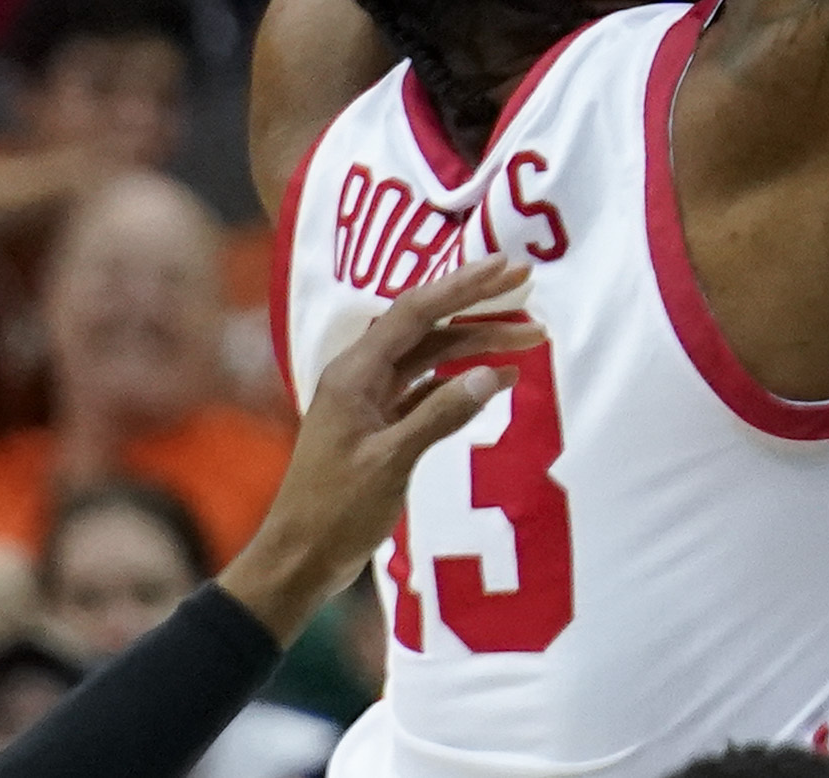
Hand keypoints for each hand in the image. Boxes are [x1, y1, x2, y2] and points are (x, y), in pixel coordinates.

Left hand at [216, 257, 545, 640]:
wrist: (298, 561)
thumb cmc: (335, 512)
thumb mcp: (390, 463)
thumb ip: (441, 415)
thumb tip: (493, 375)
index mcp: (355, 375)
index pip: (414, 314)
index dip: (462, 287)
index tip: (507, 268)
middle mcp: (361, 377)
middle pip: (426, 326)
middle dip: (477, 305)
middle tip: (526, 284)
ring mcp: (371, 400)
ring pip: (431, 356)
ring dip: (477, 344)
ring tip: (529, 338)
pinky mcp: (382, 425)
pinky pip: (428, 386)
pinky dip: (462, 379)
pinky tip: (497, 380)